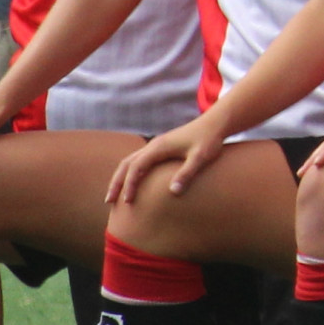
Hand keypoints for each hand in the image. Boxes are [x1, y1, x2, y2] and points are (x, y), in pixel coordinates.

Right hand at [107, 119, 225, 205]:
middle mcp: (154, 145)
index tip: (127, 201)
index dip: (130, 185)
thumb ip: (186, 173)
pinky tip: (132, 183)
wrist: (215, 123)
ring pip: (131, 161)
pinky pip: (139, 161)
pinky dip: (131, 172)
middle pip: (127, 163)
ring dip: (121, 177)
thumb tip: (172, 193)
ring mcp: (157, 146)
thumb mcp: (200, 157)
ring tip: (115, 195)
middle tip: (108, 201)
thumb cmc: (209, 140)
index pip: (136, 167)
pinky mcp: (162, 149)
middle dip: (116, 182)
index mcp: (159, 147)